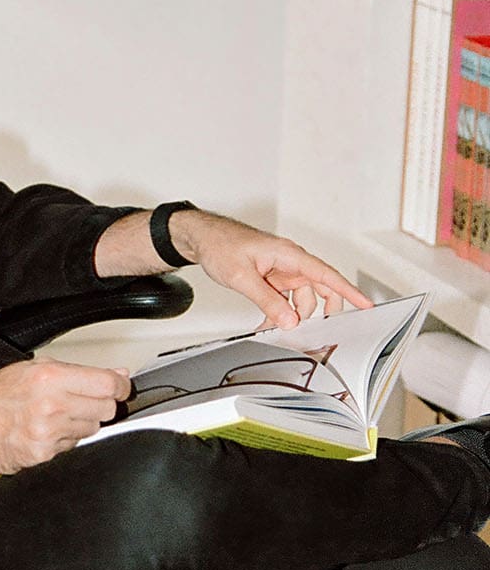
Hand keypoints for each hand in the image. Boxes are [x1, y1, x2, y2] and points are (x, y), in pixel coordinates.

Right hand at [0, 359, 131, 480]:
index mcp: (49, 377)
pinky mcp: (43, 455)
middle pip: (106, 408)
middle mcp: (51, 405)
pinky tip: (44, 432)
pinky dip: (64, 441)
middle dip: (99, 404)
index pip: (108, 384)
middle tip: (79, 400)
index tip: (122, 387)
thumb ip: (75, 372)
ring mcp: (48, 433)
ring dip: (81, 423)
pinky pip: (73, 447)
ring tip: (54, 416)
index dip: (121, 386)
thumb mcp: (30, 370)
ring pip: (92, 429)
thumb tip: (115, 376)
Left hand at [170, 210, 371, 329]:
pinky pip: (284, 299)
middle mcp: (290, 262)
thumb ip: (267, 300)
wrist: (202, 237)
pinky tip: (268, 323)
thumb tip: (289, 320)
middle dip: (321, 311)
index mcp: (289, 255)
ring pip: (301, 298)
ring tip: (277, 330)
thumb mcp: (242, 277)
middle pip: (319, 289)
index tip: (366, 304)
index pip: (326, 274)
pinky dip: (280, 312)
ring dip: (293, 316)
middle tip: (319, 331)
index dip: (348, 291)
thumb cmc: (221, 244)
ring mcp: (281, 270)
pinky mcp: (271, 278)